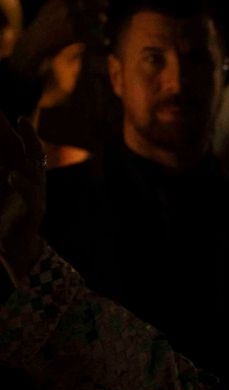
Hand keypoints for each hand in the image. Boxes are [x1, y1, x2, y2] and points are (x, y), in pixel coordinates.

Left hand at [0, 113, 44, 287]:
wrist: (10, 247)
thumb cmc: (2, 214)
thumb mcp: (0, 182)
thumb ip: (0, 165)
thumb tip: (1, 165)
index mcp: (20, 170)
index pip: (16, 144)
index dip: (8, 129)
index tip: (3, 116)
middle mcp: (31, 179)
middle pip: (31, 150)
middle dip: (26, 133)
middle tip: (19, 118)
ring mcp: (36, 194)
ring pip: (36, 168)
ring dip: (31, 148)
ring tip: (23, 133)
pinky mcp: (34, 212)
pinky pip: (31, 196)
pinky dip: (22, 185)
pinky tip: (11, 176)